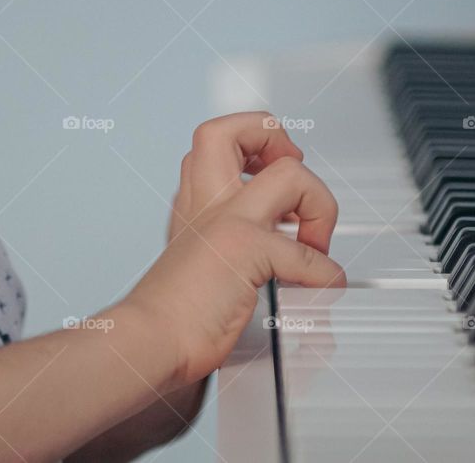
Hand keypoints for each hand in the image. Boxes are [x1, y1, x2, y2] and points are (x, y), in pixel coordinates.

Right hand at [128, 112, 345, 385]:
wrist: (150, 344)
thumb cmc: (172, 317)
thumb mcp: (195, 263)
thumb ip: (223, 244)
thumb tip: (274, 252)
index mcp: (194, 204)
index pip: (214, 141)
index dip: (252, 141)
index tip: (270, 170)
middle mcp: (207, 204)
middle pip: (229, 130)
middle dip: (275, 139)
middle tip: (292, 177)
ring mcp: (226, 222)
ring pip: (290, 173)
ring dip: (319, 205)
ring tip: (314, 240)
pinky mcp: (246, 251)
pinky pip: (307, 253)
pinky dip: (324, 273)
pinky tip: (319, 289)